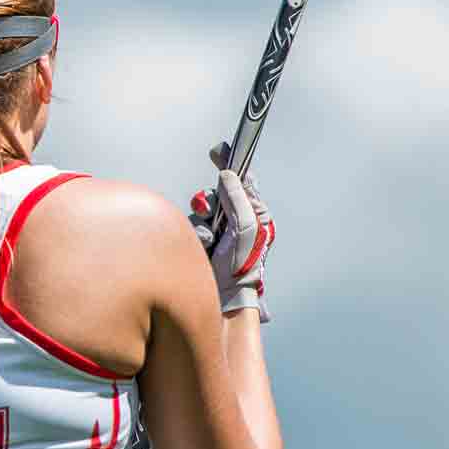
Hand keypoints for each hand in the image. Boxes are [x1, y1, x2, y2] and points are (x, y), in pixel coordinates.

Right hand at [189, 143, 275, 321]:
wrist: (224, 298)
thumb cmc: (243, 267)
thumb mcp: (246, 227)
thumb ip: (236, 199)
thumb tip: (227, 175)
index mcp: (256, 213)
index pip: (243, 181)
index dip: (231, 164)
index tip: (218, 150)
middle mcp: (237, 219)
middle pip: (216, 192)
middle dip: (210, 201)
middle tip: (210, 210)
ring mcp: (219, 229)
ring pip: (202, 208)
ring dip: (204, 223)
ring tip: (212, 242)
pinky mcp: (204, 239)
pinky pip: (193, 224)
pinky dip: (197, 234)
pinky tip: (204, 248)